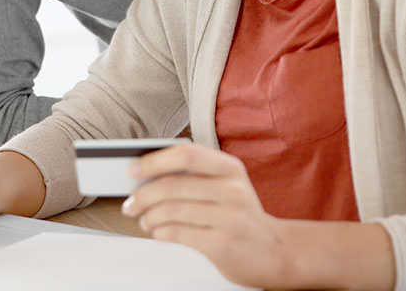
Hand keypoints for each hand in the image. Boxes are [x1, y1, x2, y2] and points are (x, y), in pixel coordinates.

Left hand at [120, 143, 289, 288]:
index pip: (186, 154)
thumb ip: (195, 175)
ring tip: (145, 220)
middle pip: (173, 185)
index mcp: (231, 168)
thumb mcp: (227, 186)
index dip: (154, 160)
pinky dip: (160, 233)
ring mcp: (230, 217)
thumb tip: (146, 173)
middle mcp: (233, 189)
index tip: (133, 168)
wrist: (274, 251)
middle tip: (130, 203)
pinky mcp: (223, 243)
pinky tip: (159, 232)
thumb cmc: (240, 215)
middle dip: (143, 195)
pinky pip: (178, 234)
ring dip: (149, 216)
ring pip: (171, 210)